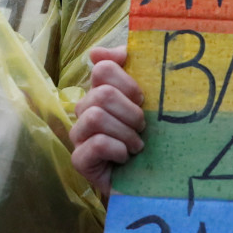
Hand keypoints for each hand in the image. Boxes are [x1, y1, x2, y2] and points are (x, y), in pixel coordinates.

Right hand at [71, 46, 145, 199]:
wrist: (149, 181)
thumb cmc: (152, 137)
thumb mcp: (150, 99)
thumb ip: (133, 67)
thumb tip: (98, 52)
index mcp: (102, 91)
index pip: (103, 68)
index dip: (127, 81)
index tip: (142, 97)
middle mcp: (86, 110)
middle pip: (102, 94)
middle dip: (130, 111)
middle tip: (143, 126)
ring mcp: (80, 135)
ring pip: (96, 116)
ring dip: (125, 132)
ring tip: (137, 146)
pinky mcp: (80, 160)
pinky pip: (95, 143)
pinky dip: (117, 149)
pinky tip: (125, 158)